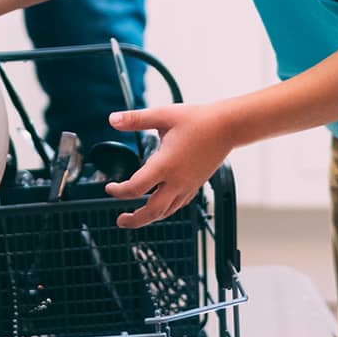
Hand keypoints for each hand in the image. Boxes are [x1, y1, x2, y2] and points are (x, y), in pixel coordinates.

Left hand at [105, 104, 233, 228]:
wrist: (228, 126)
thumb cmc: (197, 119)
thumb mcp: (163, 116)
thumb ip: (135, 119)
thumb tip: (112, 119)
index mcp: (165, 165)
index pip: (136, 188)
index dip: (119, 192)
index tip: (109, 187)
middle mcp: (177, 180)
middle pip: (152, 211)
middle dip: (134, 220)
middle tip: (120, 220)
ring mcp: (188, 185)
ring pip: (167, 211)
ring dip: (149, 218)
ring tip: (137, 218)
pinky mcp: (197, 185)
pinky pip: (179, 204)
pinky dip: (166, 209)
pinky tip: (162, 206)